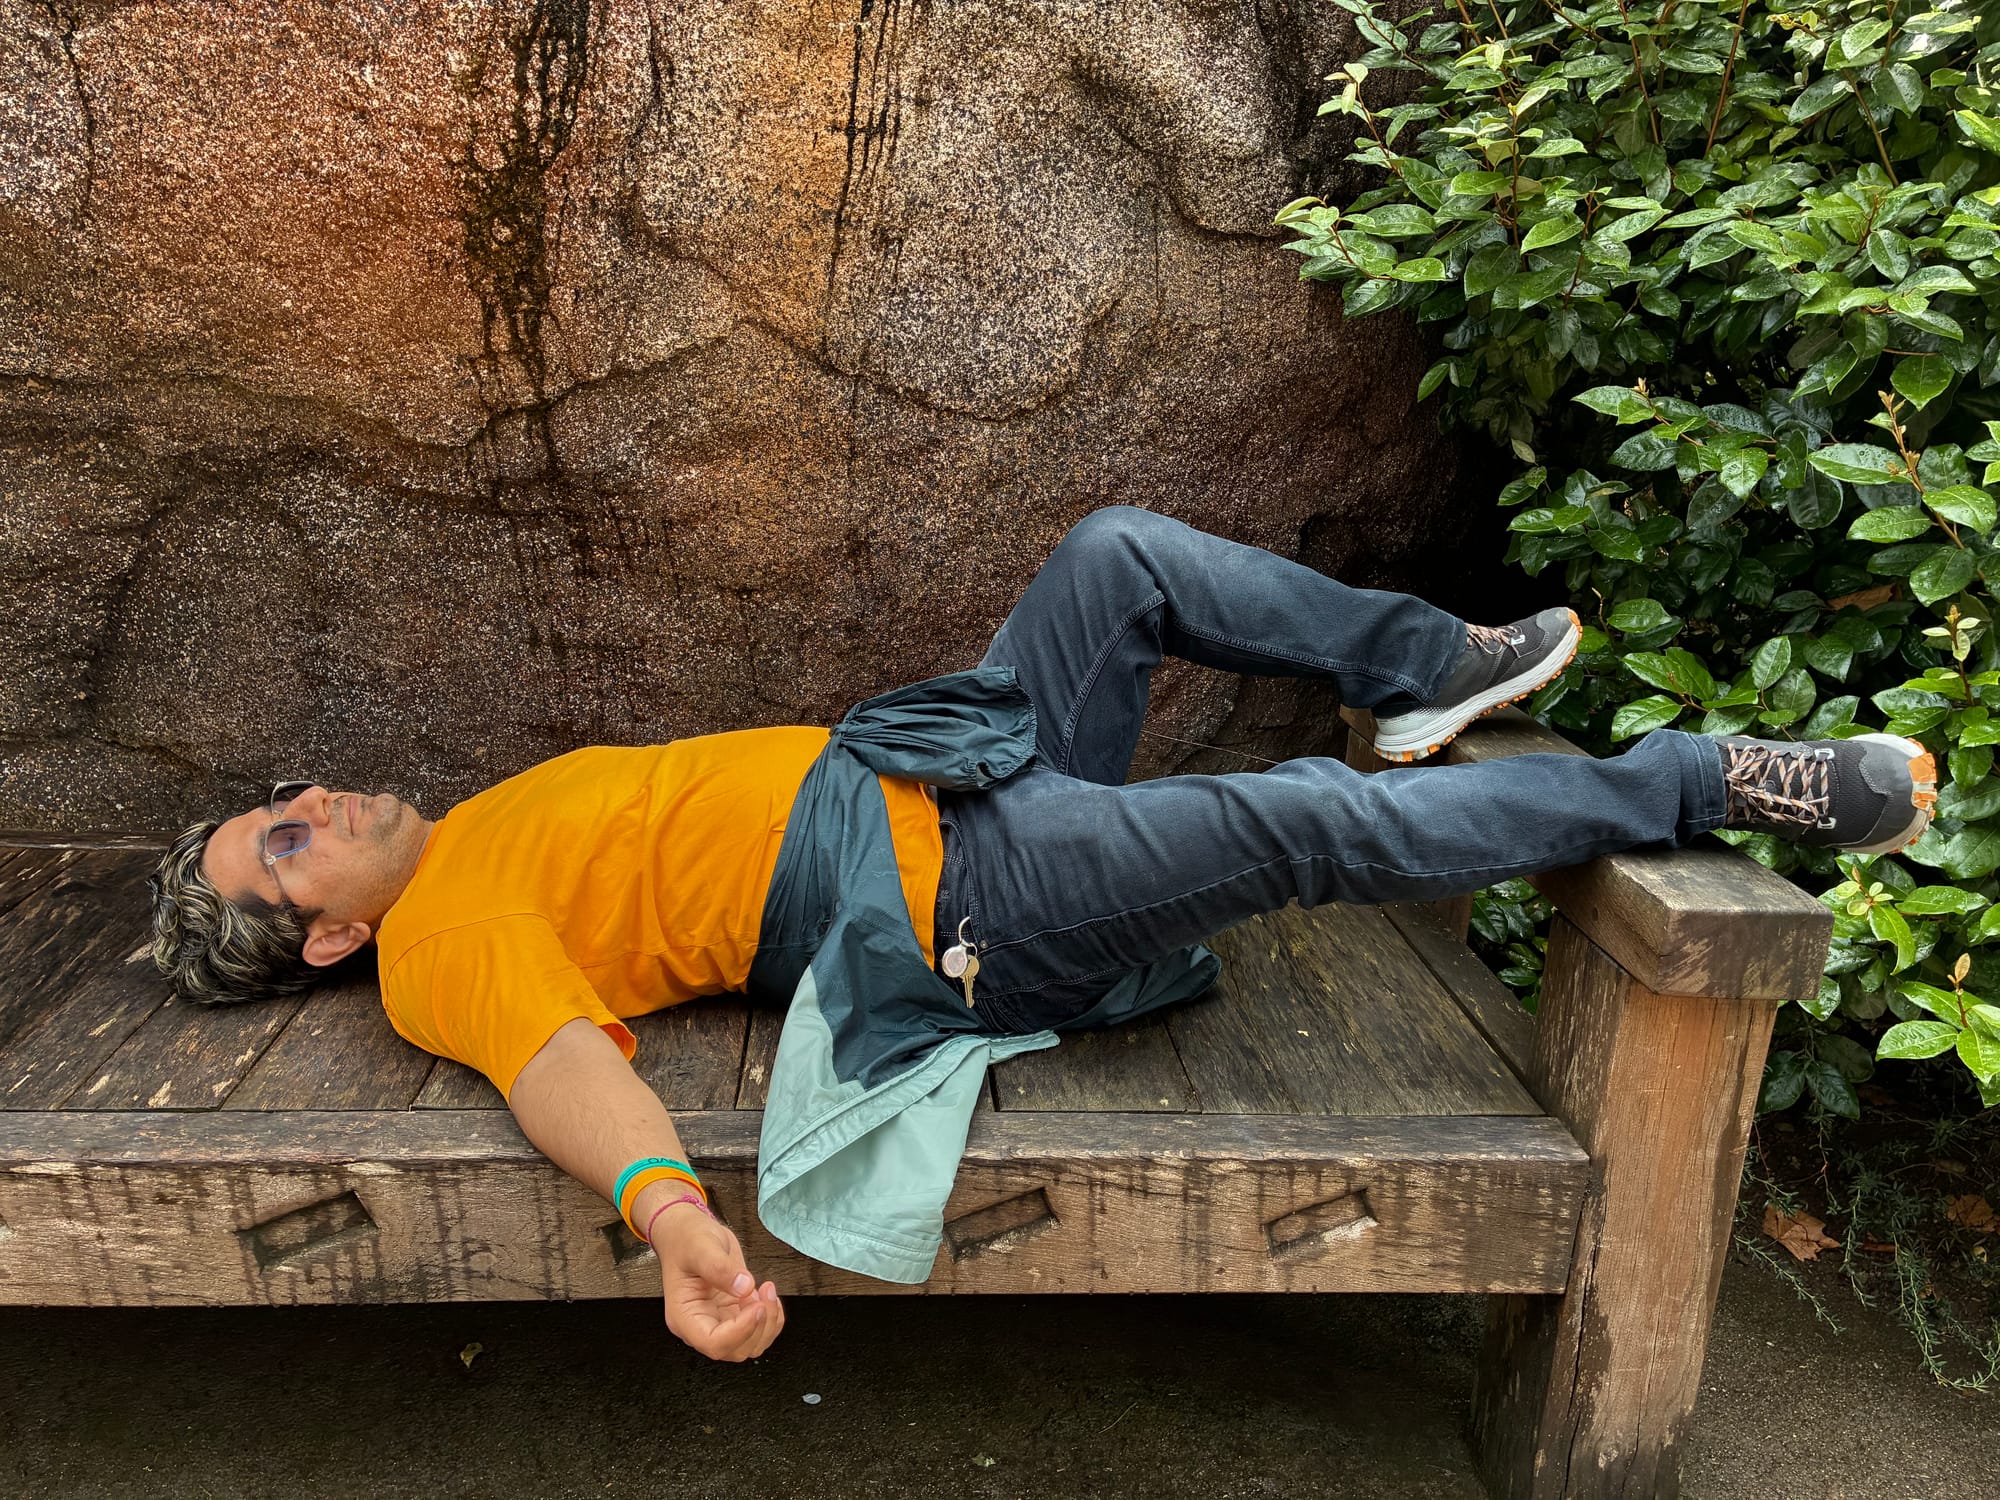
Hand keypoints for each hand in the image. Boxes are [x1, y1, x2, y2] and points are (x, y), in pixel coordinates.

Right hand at [652, 1202, 784, 1361]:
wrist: (687, 1233)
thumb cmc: (685, 1240)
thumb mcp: (700, 1246)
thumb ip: (720, 1267)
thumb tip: (744, 1286)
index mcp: (684, 1316)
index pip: (712, 1342)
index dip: (739, 1331)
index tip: (756, 1306)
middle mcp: (700, 1324)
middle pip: (734, 1349)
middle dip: (758, 1325)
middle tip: (764, 1292)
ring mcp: (718, 1321)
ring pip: (749, 1345)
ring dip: (768, 1322)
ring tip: (766, 1290)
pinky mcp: (733, 1314)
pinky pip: (757, 1331)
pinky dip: (771, 1319)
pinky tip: (767, 1295)